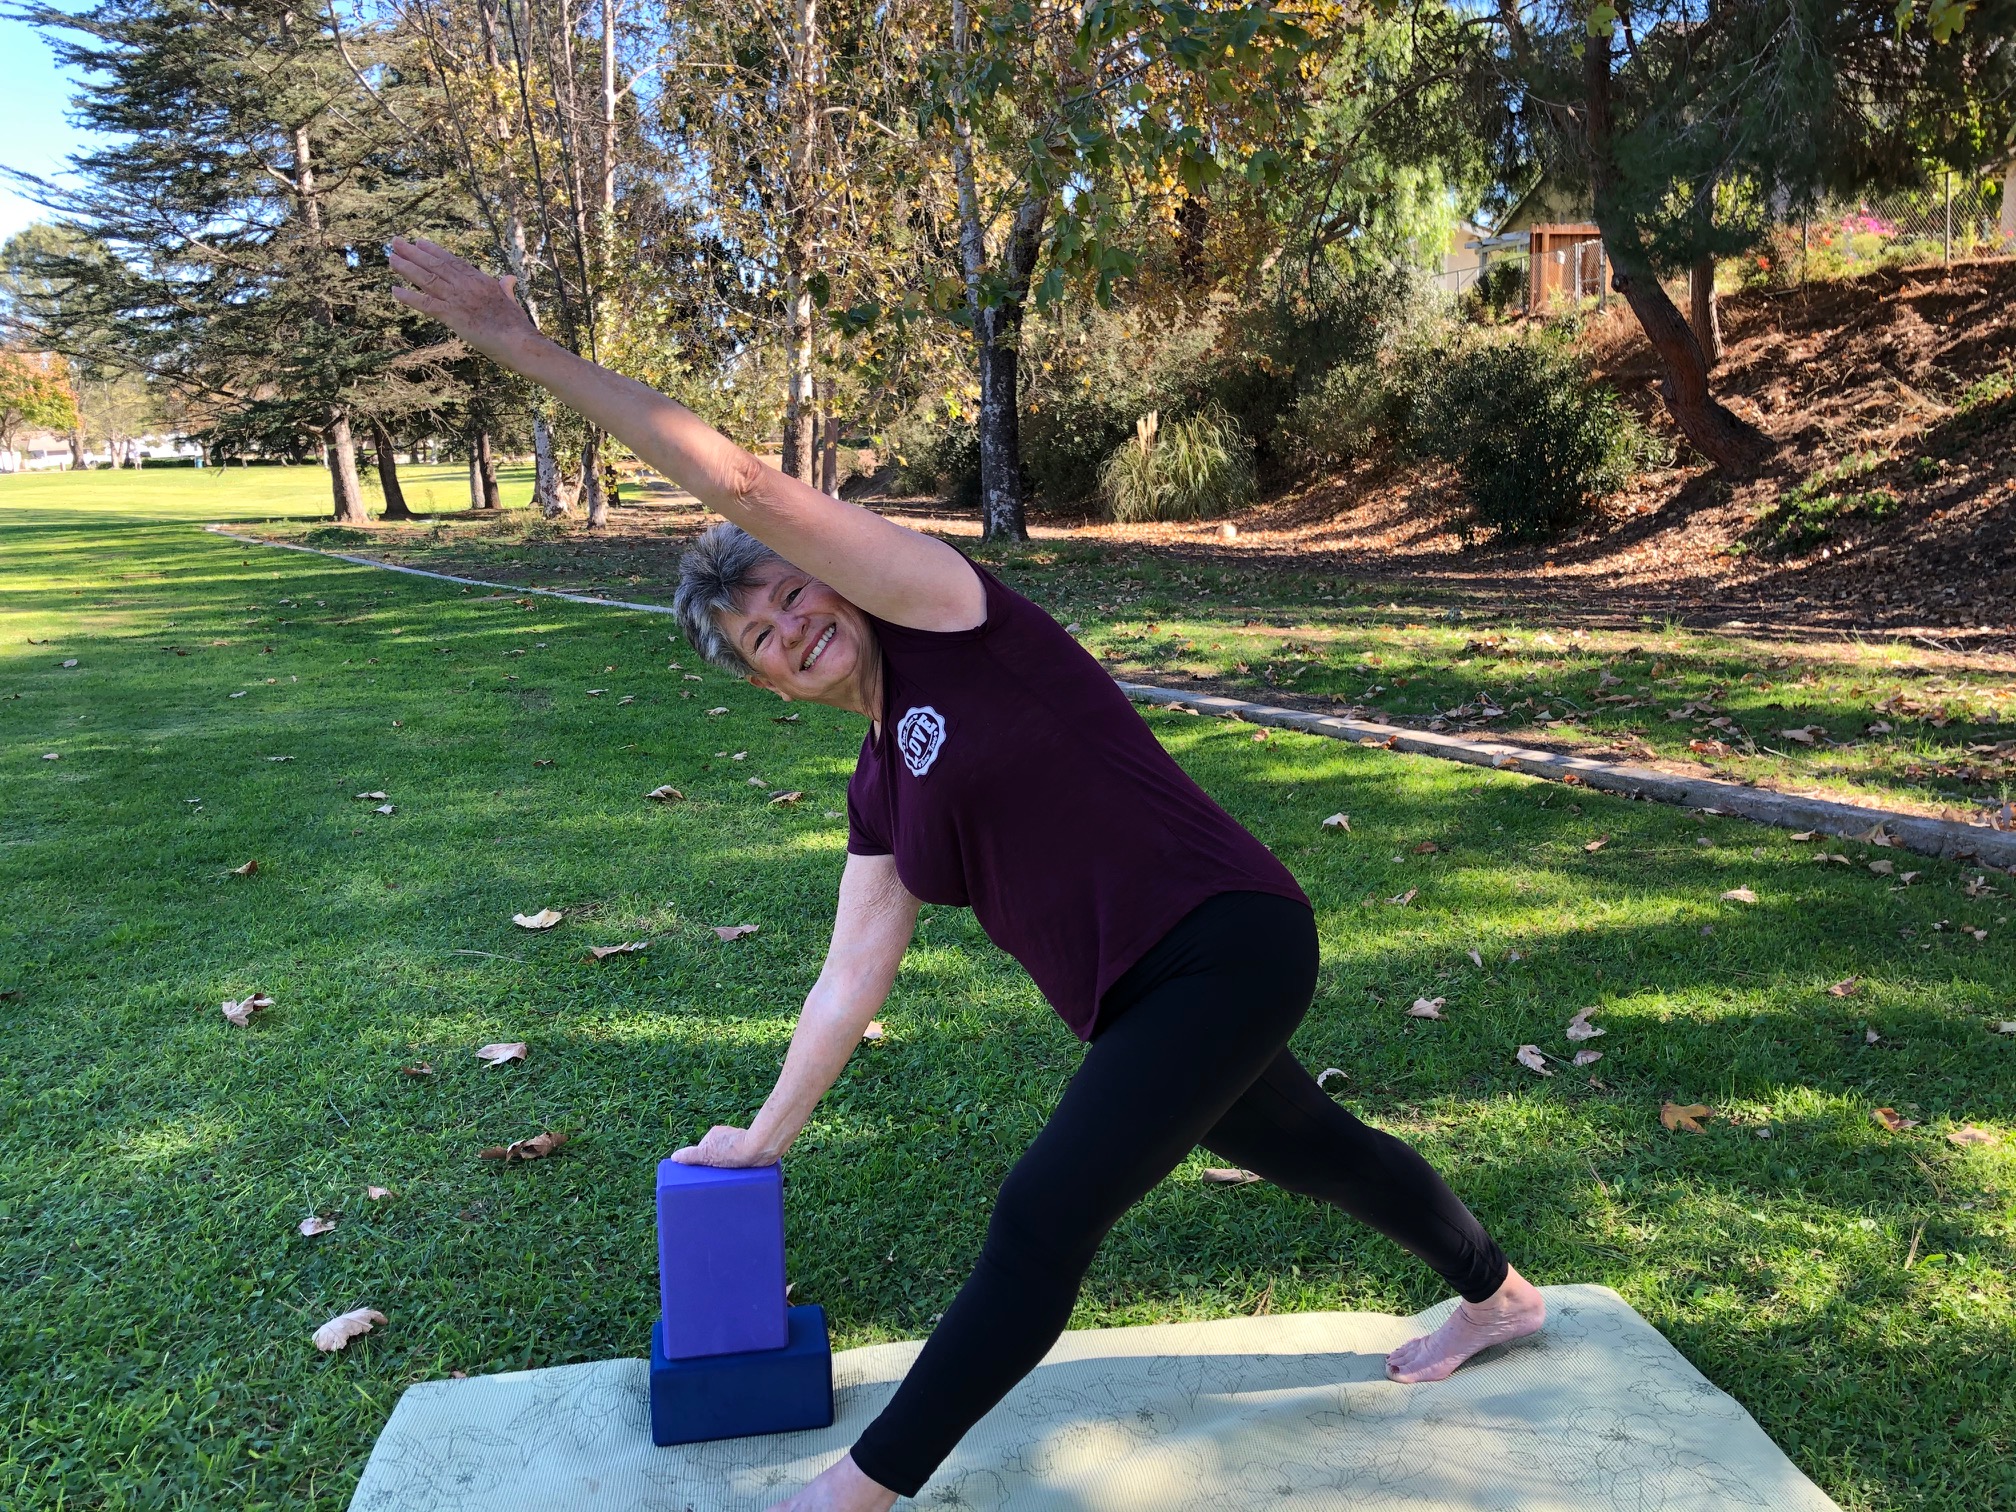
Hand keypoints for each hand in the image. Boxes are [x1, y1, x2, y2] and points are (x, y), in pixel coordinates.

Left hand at [388, 235, 538, 363]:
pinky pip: (426, 304)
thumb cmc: (517, 325)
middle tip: (396, 242)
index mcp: (481, 280)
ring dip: (407, 268)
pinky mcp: (453, 316)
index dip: (434, 250)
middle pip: (436, 264)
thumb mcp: (511, 301)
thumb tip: (509, 278)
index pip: (453, 261)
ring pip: (427, 279)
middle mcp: (467, 285)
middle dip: (413, 252)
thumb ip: (506, 288)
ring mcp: (458, 299)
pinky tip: (394, 291)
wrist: (519, 340)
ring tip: (391, 258)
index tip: (419, 242)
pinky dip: (409, 297)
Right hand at [670, 1124, 779, 1167]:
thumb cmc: (734, 1151)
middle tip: (715, 1178)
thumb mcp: (708, 1155)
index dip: (701, 1163)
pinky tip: (739, 1176)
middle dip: (714, 1165)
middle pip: (715, 1154)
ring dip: (727, 1168)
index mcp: (713, 1135)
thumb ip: (691, 1156)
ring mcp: (738, 1141)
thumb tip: (675, 1157)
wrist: (761, 1149)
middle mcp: (726, 1136)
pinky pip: (740, 1159)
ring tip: (728, 1180)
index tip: (702, 1175)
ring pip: (728, 1158)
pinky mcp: (750, 1148)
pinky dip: (738, 1167)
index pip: (702, 1151)